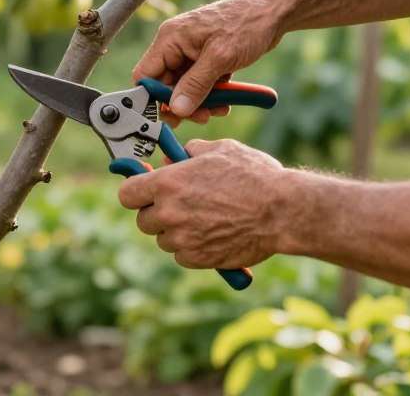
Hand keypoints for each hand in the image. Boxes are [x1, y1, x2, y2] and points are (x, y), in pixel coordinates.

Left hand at [118, 139, 290, 268]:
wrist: (283, 211)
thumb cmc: (255, 176)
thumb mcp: (220, 149)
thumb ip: (191, 151)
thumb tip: (174, 157)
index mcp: (168, 182)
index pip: (127, 194)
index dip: (135, 192)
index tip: (144, 192)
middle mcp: (169, 211)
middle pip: (143, 220)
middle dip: (157, 213)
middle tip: (179, 205)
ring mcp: (183, 238)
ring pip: (163, 239)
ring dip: (175, 232)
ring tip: (202, 219)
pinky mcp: (198, 258)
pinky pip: (181, 255)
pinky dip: (191, 248)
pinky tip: (211, 234)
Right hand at [133, 0, 282, 120]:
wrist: (273, 11)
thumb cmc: (247, 24)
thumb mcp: (220, 58)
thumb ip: (195, 85)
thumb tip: (177, 109)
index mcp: (170, 38)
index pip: (146, 75)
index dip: (153, 98)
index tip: (170, 115)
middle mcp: (176, 45)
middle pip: (165, 84)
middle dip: (182, 103)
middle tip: (200, 117)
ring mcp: (191, 52)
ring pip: (184, 87)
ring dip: (199, 102)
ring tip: (217, 110)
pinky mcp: (206, 58)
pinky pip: (200, 83)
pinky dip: (211, 95)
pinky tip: (225, 102)